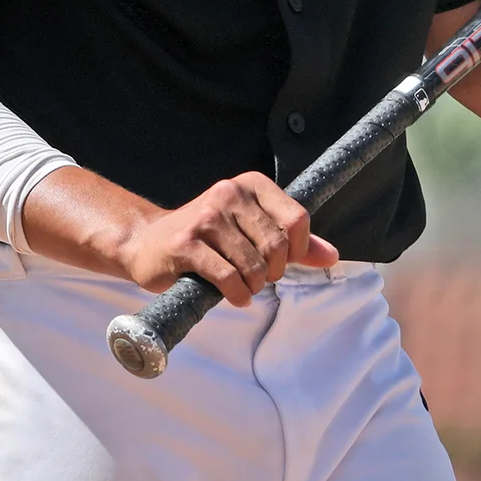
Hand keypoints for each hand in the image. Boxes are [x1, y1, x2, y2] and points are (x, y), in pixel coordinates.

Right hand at [112, 171, 337, 306]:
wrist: (148, 242)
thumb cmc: (208, 238)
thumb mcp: (251, 230)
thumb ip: (292, 241)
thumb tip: (332, 256)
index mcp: (249, 185)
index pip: (298, 218)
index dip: (299, 249)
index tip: (284, 262)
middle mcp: (228, 193)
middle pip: (277, 245)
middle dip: (274, 273)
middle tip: (260, 279)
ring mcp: (206, 218)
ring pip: (253, 265)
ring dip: (254, 286)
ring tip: (244, 287)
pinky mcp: (186, 244)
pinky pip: (227, 277)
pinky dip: (236, 294)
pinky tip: (233, 295)